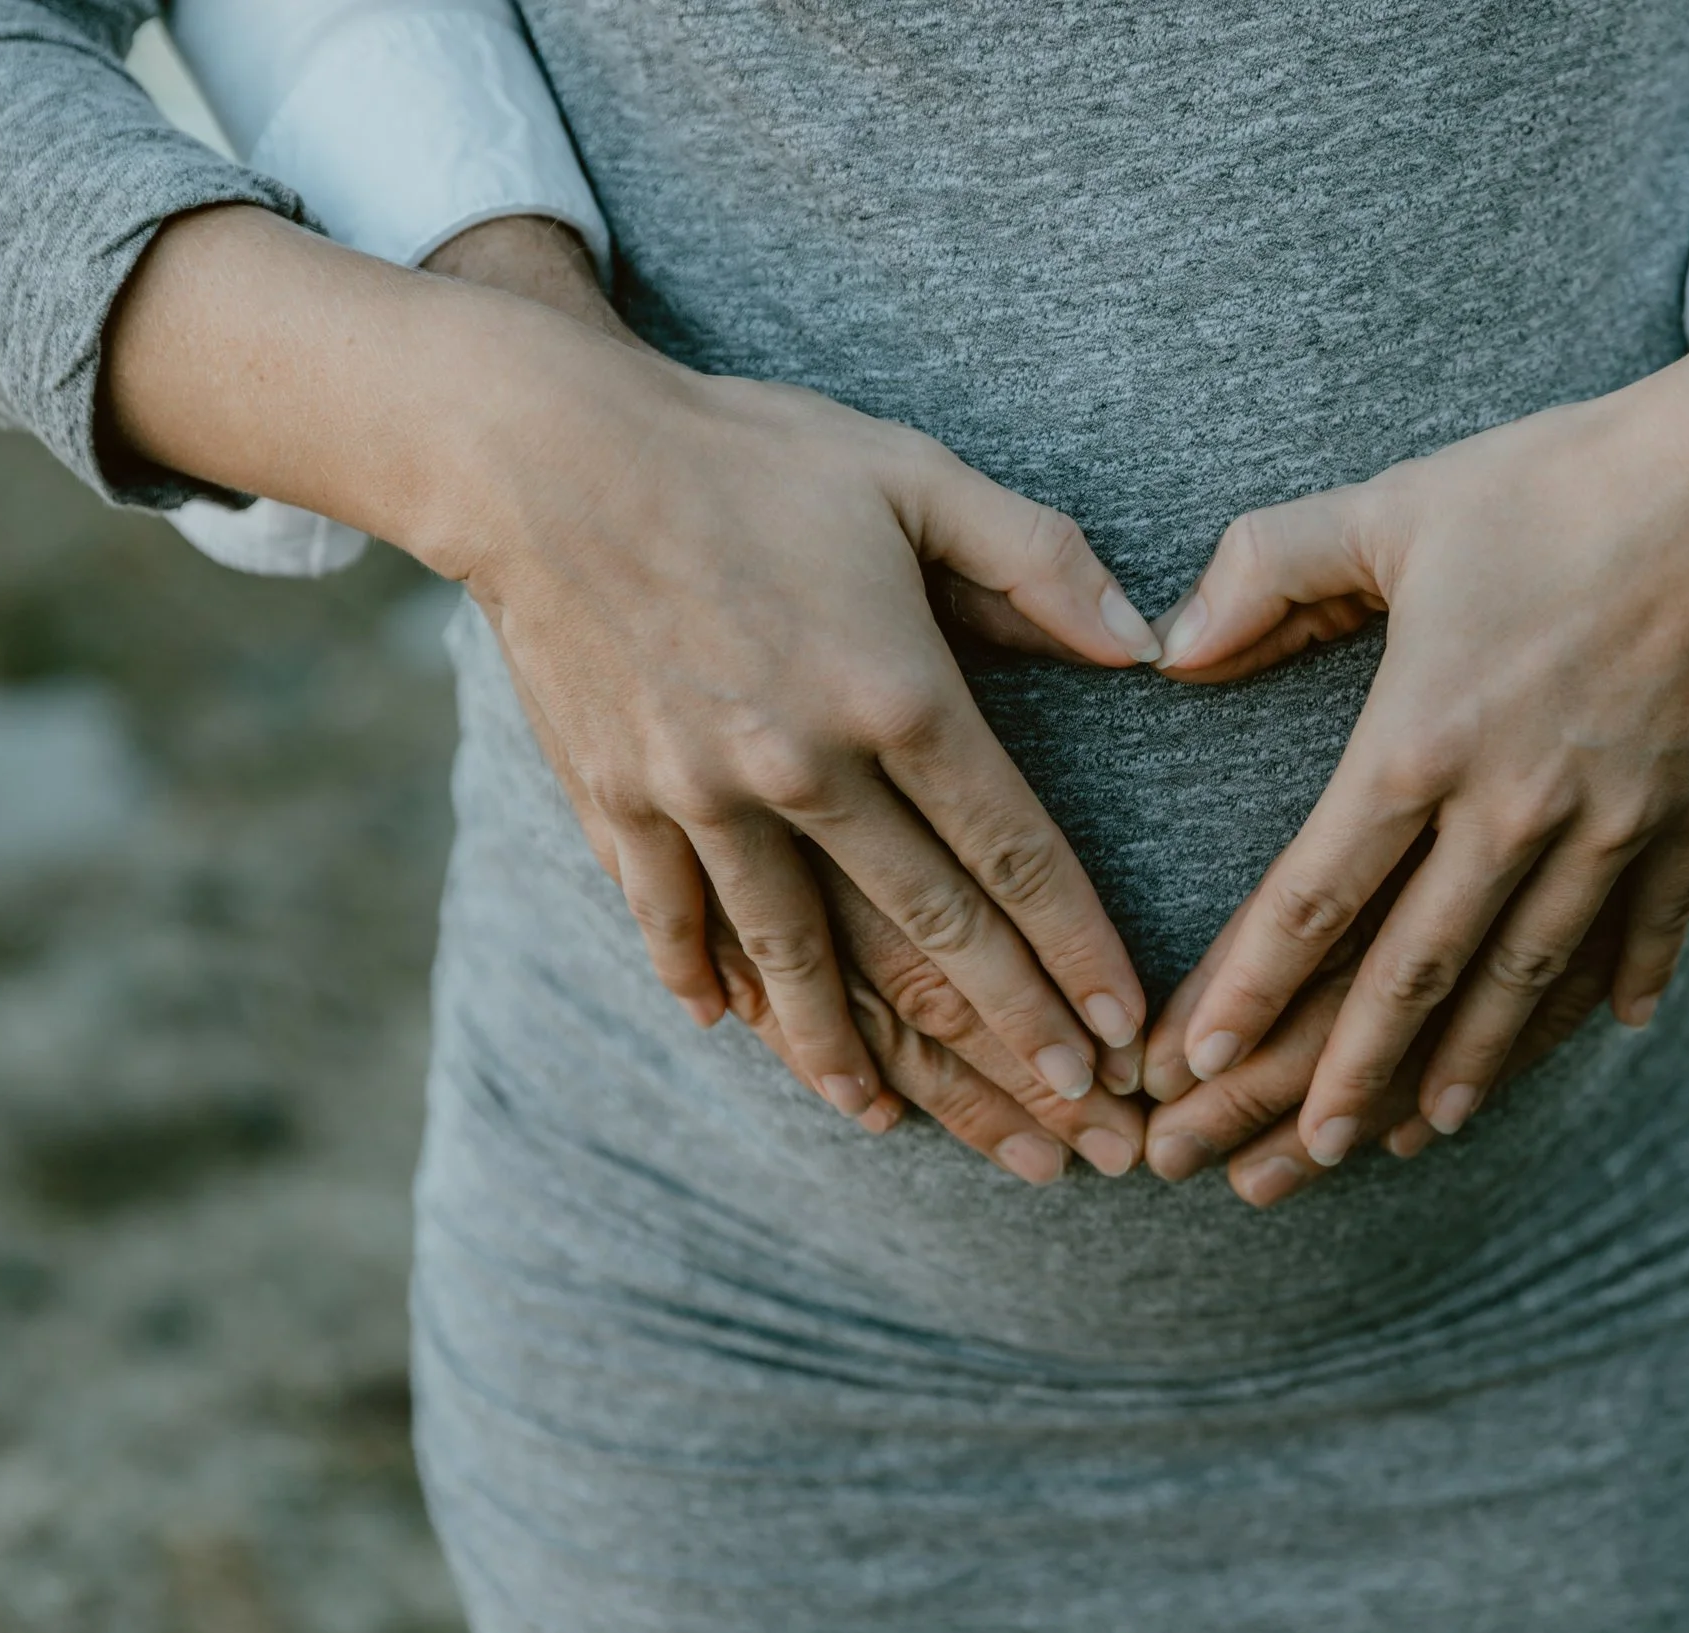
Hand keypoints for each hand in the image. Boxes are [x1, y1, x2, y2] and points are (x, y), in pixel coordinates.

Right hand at [424, 218, 1147, 1177]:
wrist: (540, 452)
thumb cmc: (749, 452)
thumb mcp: (915, 473)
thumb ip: (1041, 560)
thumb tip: (1148, 645)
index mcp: (895, 692)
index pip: (1013, 852)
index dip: (1078, 950)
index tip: (1129, 1032)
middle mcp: (802, 768)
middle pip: (930, 932)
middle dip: (1011, 1037)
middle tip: (1075, 1122)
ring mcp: (701, 798)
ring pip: (797, 958)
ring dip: (857, 1053)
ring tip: (904, 1124)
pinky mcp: (618, 802)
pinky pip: (674, 921)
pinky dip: (710, 983)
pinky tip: (743, 1034)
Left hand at [1147, 256, 1688, 1168]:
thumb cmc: (1566, 479)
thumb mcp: (1396, 503)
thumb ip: (1266, 570)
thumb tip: (1168, 652)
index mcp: (1425, 738)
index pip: (1316, 896)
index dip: (1250, 991)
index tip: (1193, 1066)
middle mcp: (1517, 807)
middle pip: (1412, 976)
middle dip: (1336, 1079)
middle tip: (1278, 1162)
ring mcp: (1619, 826)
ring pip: (1525, 983)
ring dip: (1462, 1070)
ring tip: (1408, 1135)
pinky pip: (1650, 931)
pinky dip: (1617, 990)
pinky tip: (1595, 1039)